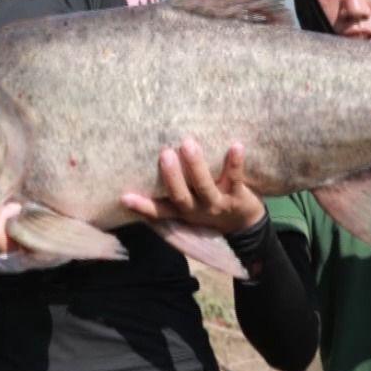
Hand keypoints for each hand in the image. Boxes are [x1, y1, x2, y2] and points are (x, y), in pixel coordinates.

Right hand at [121, 138, 266, 234]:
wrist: (246, 226)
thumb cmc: (210, 208)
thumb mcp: (189, 208)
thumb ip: (173, 192)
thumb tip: (145, 169)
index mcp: (183, 212)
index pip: (159, 210)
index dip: (142, 206)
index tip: (124, 197)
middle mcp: (198, 209)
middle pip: (181, 196)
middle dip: (172, 176)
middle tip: (164, 153)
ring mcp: (218, 204)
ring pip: (205, 186)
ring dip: (196, 165)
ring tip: (188, 144)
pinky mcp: (238, 197)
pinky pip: (235, 179)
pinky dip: (235, 163)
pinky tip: (235, 146)